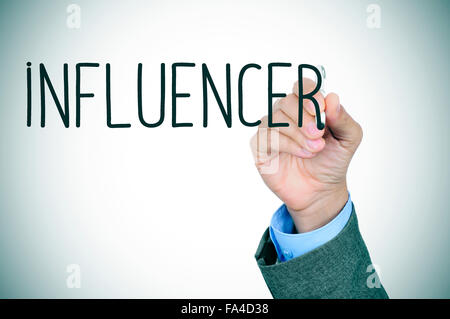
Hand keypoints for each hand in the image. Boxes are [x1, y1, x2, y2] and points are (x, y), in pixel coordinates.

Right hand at [250, 78, 362, 231]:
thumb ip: (343, 118)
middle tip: (318, 134)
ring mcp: (271, 130)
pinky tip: (302, 153)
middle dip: (304, 118)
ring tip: (315, 148)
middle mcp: (286, 115)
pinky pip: (267, 137)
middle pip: (287, 101)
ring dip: (298, 134)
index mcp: (307, 107)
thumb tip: (333, 98)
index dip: (308, 94)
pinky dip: (287, 144)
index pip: (302, 87)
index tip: (320, 109)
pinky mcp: (261, 146)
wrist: (321, 191)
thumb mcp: (348, 139)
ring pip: (276, 119)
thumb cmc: (332, 161)